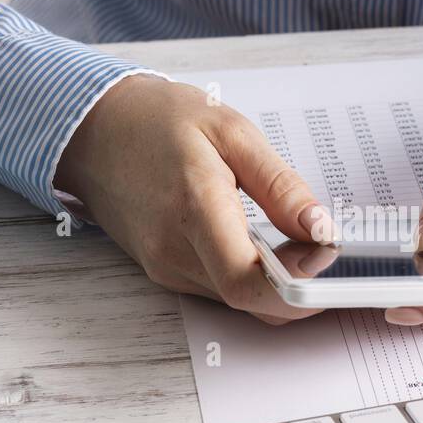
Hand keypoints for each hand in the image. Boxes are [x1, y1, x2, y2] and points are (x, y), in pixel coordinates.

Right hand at [54, 74, 332, 323]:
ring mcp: (166, 267)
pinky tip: (268, 245)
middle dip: (300, 286)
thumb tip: (321, 228)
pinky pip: (222, 289)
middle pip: (251, 301)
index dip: (298, 285)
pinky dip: (254, 277)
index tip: (330, 259)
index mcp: (193, 208)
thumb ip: (280, 185)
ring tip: (301, 241)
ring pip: (240, 301)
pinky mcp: (165, 272)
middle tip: (329, 251)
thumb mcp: (231, 132)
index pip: (248, 282)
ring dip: (279, 283)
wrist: (92, 129)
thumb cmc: (158, 121)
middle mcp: (174, 251)